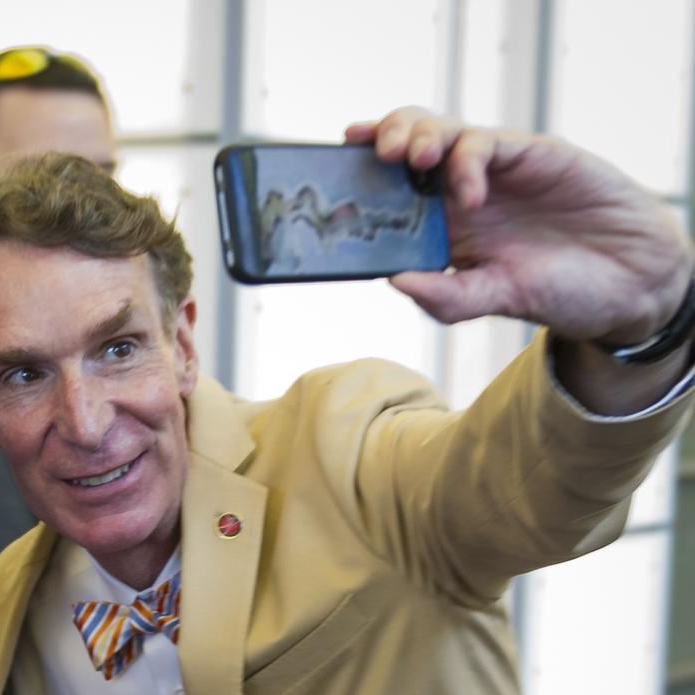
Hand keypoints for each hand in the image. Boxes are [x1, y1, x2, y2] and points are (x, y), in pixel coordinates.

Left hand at [346, 108, 692, 344]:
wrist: (627, 281)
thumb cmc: (558, 291)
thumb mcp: (495, 300)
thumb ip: (446, 296)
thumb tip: (394, 280)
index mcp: (442, 229)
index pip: (390, 194)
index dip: (360, 180)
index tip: (329, 175)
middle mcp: (459, 195)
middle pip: (407, 151)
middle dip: (383, 143)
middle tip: (372, 155)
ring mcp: (492, 172)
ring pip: (441, 133)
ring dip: (418, 137)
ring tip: (412, 160)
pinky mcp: (529, 154)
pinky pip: (485, 143)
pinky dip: (468, 163)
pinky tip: (470, 194)